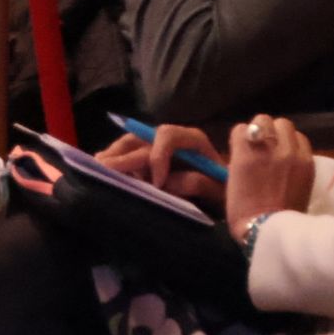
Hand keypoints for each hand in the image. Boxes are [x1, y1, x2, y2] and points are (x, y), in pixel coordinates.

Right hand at [94, 124, 224, 204]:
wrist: (235, 198)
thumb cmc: (228, 191)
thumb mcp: (219, 190)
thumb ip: (197, 183)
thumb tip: (165, 183)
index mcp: (193, 140)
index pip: (167, 136)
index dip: (158, 156)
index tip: (157, 183)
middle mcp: (174, 139)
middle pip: (143, 136)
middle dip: (123, 153)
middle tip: (104, 167)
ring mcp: (161, 148)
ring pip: (133, 142)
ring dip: (115, 153)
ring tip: (97, 164)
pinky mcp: (152, 161)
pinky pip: (131, 154)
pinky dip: (118, 160)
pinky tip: (105, 169)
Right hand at [224, 114, 314, 239]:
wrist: (272, 231)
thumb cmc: (244, 211)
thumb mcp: (229, 181)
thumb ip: (237, 157)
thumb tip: (244, 146)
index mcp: (245, 154)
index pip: (241, 128)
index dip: (241, 138)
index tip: (243, 149)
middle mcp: (268, 148)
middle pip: (264, 120)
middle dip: (261, 130)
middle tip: (262, 146)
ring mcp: (291, 153)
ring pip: (285, 126)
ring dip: (280, 134)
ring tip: (279, 149)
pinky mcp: (308, 161)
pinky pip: (302, 140)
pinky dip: (295, 145)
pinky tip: (292, 157)